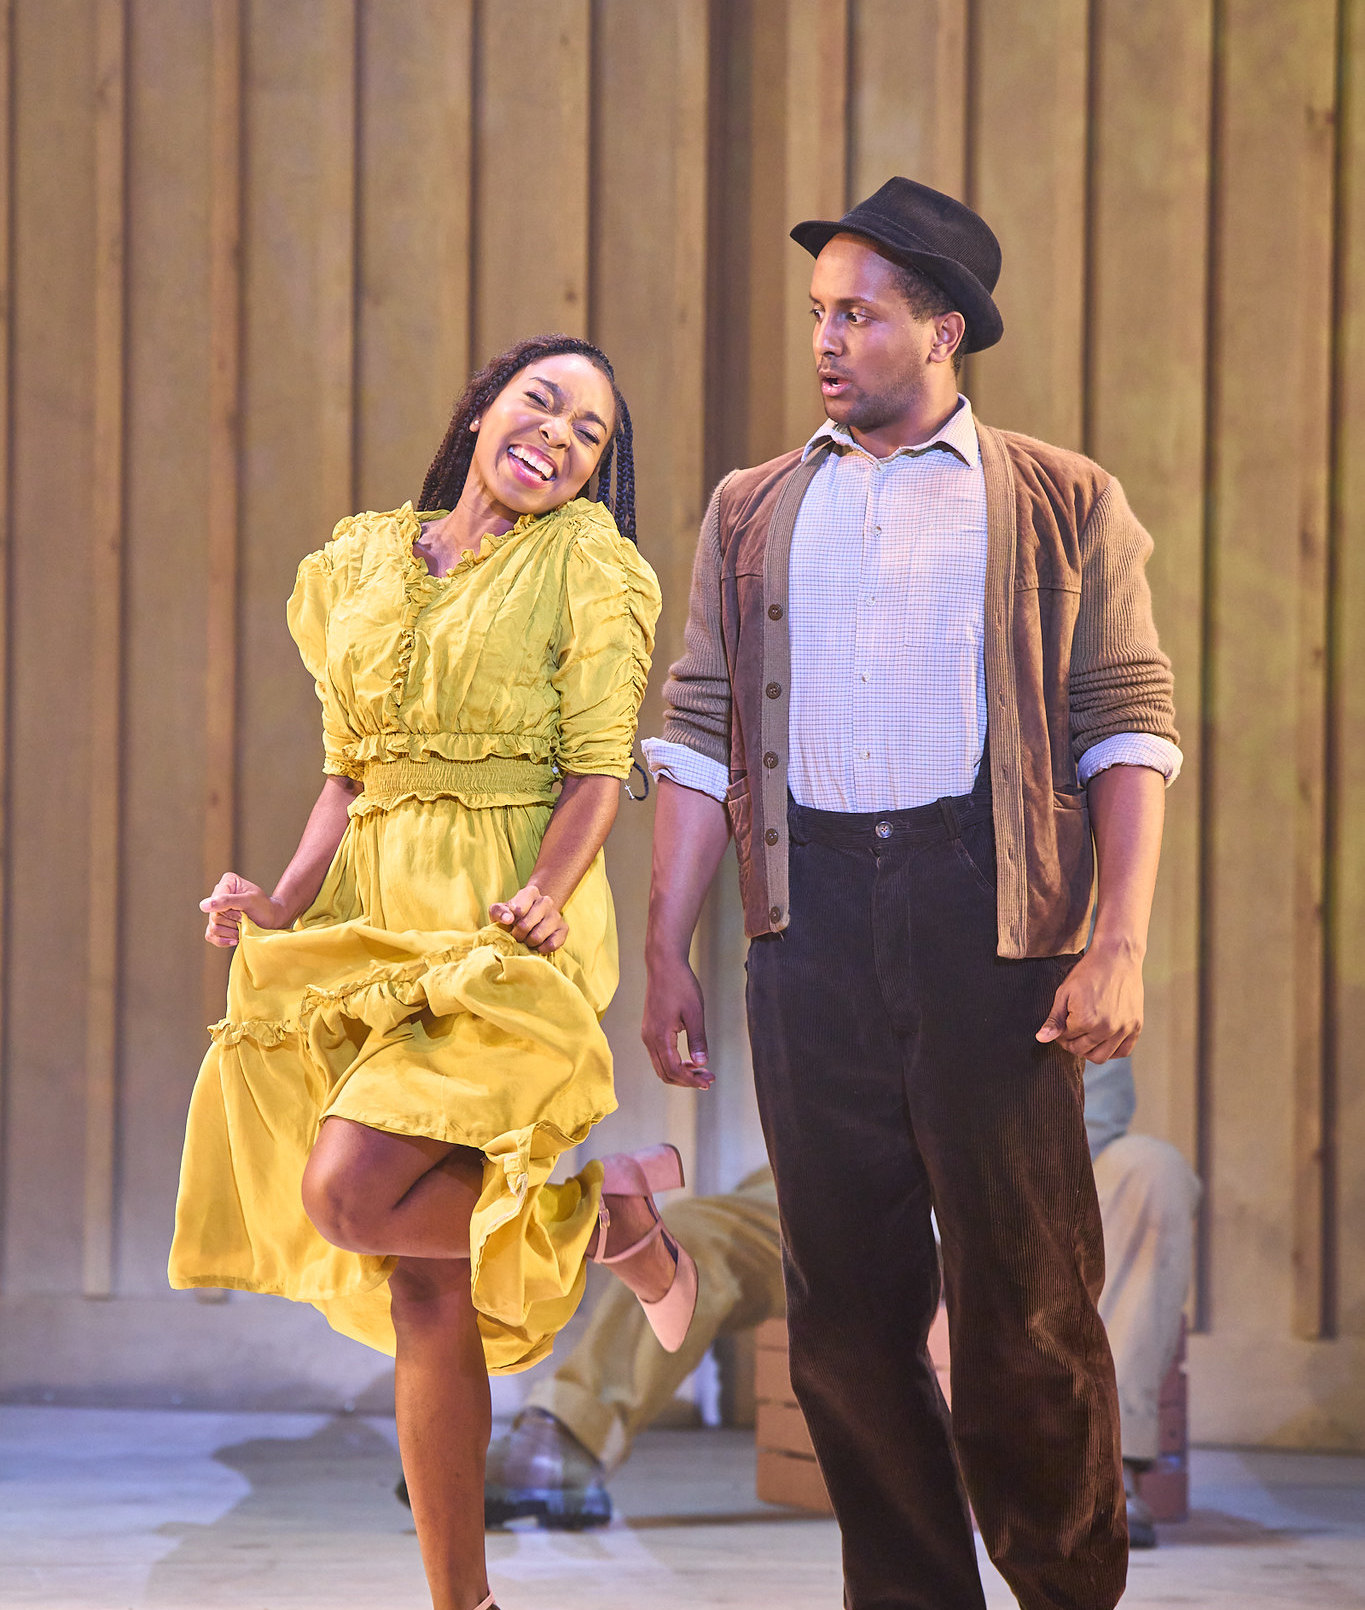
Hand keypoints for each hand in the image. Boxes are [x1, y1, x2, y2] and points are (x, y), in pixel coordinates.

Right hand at [200, 872, 289, 947]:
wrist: (272, 920)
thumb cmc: (263, 907)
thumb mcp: (248, 901)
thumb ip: (226, 901)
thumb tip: (203, 906)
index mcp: (227, 882)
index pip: (215, 902)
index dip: (229, 911)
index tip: (244, 912)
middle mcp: (218, 894)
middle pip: (213, 916)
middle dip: (232, 922)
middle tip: (246, 919)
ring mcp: (216, 911)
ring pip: (213, 928)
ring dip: (231, 932)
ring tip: (243, 927)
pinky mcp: (217, 925)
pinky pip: (210, 936)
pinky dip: (223, 940)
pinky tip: (236, 938)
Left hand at [489, 882, 567, 952]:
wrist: (532, 917)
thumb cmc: (512, 914)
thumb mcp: (500, 910)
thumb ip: (499, 912)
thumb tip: (508, 919)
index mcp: (530, 892)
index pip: (518, 908)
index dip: (512, 919)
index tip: (511, 921)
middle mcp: (546, 901)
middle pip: (525, 925)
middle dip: (517, 934)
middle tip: (517, 934)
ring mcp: (556, 915)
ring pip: (538, 937)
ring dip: (528, 942)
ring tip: (527, 939)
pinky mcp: (564, 929)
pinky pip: (552, 945)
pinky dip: (542, 948)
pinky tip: (538, 944)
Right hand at [642, 952, 712, 1088]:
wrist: (664, 964)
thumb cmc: (680, 984)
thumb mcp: (695, 1012)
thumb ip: (697, 1040)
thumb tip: (702, 1063)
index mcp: (659, 1036)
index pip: (674, 1070)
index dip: (691, 1080)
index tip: (708, 1081)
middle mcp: (649, 1038)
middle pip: (665, 1073)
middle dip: (687, 1080)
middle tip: (708, 1079)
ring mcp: (647, 1034)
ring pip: (660, 1066)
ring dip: (680, 1073)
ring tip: (701, 1071)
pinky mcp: (649, 1029)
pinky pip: (658, 1055)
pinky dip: (673, 1063)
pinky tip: (688, 1059)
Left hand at [1036, 939, 1143, 1061]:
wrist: (1117, 957)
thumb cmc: (1087, 973)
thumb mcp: (1065, 993)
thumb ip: (1054, 1019)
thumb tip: (1041, 1039)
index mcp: (1085, 1020)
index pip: (1066, 1039)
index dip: (1060, 1032)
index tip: (1062, 1022)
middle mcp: (1106, 1029)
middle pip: (1082, 1050)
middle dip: (1071, 1043)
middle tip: (1071, 1031)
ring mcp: (1123, 1029)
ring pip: (1101, 1057)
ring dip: (1089, 1051)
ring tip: (1085, 1036)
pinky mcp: (1136, 1026)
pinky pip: (1123, 1051)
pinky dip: (1112, 1051)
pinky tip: (1103, 1041)